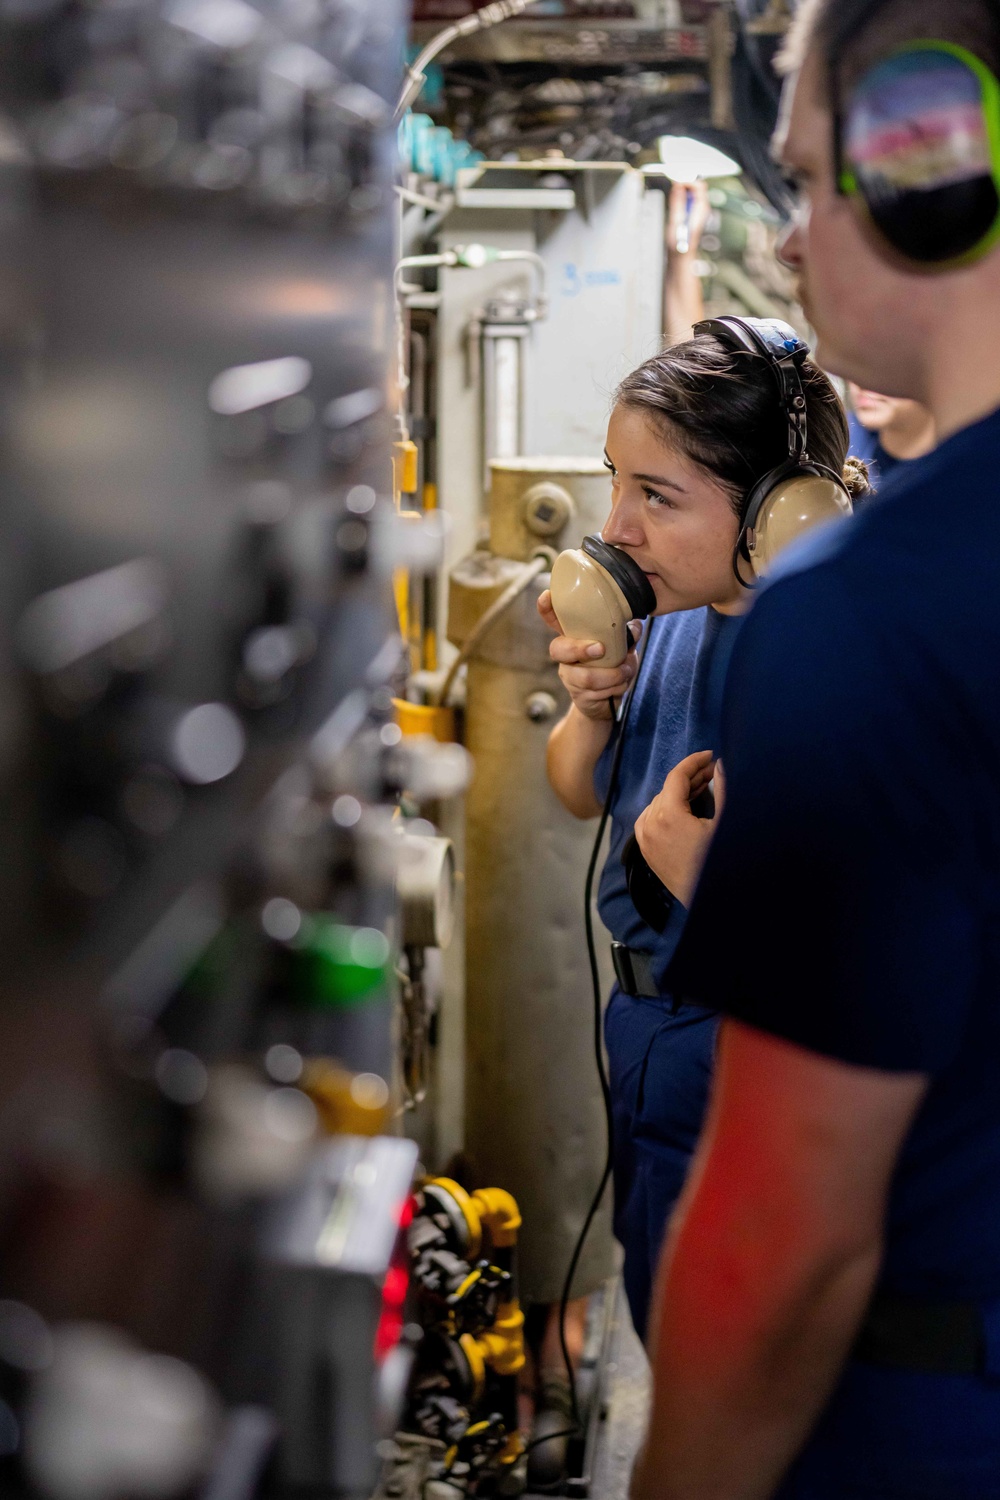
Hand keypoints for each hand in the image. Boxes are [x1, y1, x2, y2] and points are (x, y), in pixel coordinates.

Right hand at [537, 588, 640, 723]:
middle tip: (600, 649)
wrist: (607, 702)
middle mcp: (566, 656)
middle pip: (558, 649)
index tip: (548, 596)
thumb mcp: (622, 648)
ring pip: (585, 676)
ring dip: (612, 674)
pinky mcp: (577, 695)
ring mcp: (569, 676)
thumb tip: (635, 627)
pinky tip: (621, 684)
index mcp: (574, 636)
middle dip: (580, 649)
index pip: (554, 620)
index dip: (547, 608)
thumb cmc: (612, 667)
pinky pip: (597, 692)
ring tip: (625, 671)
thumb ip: (627, 636)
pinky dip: (616, 687)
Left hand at [634, 751, 725, 908]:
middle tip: (712, 773)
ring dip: (678, 794)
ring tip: (701, 790)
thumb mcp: (725, 824)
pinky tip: (685, 810)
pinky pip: (650, 820)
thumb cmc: (721, 864)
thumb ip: (723, 789)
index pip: (676, 777)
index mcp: (667, 816)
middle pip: (667, 789)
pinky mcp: (647, 852)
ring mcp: (645, 840)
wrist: (710, 902)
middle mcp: (650, 825)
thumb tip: (720, 765)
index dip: (694, 762)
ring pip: (658, 804)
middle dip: (690, 779)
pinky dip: (665, 810)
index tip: (710, 755)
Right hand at [667, 179, 710, 257]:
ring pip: (692, 191)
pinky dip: (681, 195)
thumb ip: (678, 202)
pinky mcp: (692, 213)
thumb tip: (678, 185)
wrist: (681, 256)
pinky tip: (675, 201)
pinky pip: (689, 197)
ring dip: (682, 189)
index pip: (698, 185)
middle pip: (696, 186)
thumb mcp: (676, 221)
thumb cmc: (680, 244)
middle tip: (673, 188)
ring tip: (673, 196)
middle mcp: (701, 208)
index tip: (675, 184)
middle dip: (684, 183)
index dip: (686, 181)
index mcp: (700, 209)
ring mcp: (698, 210)